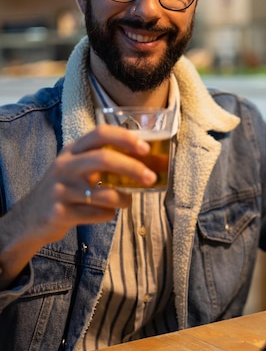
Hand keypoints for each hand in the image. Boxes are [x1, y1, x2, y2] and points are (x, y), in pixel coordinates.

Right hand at [0, 125, 155, 286]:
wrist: (30, 217)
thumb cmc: (64, 189)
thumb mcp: (75, 167)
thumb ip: (101, 160)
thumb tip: (144, 161)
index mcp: (72, 150)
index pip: (100, 133)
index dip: (125, 137)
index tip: (145, 148)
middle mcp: (65, 166)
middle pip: (104, 159)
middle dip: (132, 168)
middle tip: (150, 177)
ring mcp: (62, 189)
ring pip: (104, 192)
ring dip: (124, 198)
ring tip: (128, 201)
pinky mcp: (61, 212)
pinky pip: (97, 214)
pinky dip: (109, 214)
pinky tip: (107, 213)